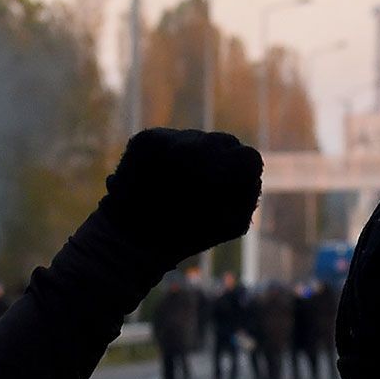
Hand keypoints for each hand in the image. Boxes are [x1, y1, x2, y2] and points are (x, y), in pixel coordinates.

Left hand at [104, 128, 262, 263]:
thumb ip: (249, 192)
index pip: (249, 157)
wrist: (128, 240)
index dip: (243, 174)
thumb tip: (250, 170)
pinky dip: (168, 155)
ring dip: (193, 156)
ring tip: (176, 184)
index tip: (231, 186)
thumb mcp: (233, 224)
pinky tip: (159, 176)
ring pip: (195, 138)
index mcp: (218, 171)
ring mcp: (166, 139)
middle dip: (219, 161)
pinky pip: (169, 138)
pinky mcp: (145, 138)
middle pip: (223, 142)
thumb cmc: (186, 236)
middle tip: (203, 185)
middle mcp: (192, 147)